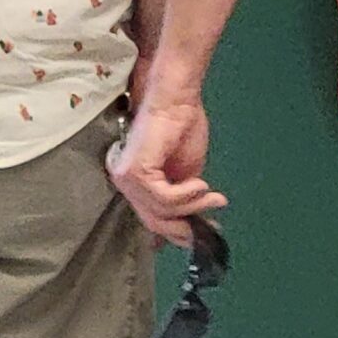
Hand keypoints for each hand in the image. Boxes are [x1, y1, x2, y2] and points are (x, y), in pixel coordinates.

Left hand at [108, 89, 226, 243]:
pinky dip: (185, 197)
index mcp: (136, 185)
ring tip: (211, 196)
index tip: (203, 236)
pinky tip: (200, 186)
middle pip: (154, 222)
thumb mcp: (186, 174)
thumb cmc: (182, 128)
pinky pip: (162, 200)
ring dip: (192, 207)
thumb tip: (190, 229)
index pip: (152, 220)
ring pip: (160, 213)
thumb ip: (181, 199)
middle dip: (186, 227)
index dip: (178, 232)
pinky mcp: (134, 172)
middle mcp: (125, 184)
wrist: (177, 100)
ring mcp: (126, 179)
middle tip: (213, 224)